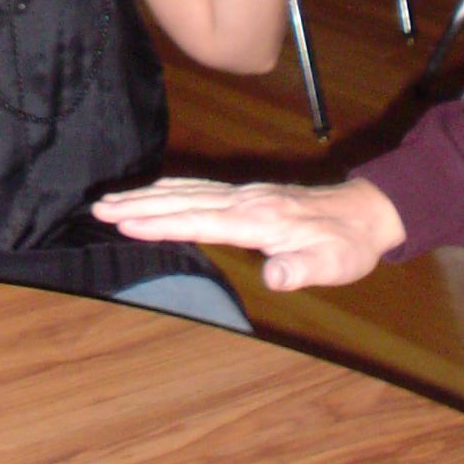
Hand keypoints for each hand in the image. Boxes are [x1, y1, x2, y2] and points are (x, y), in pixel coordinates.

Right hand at [91, 175, 404, 289]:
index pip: (201, 220)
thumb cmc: (345, 245)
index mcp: (259, 220)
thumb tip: (274, 276)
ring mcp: (243, 194)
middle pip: (183, 199)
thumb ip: (302, 269)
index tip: (126, 222)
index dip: (162, 222)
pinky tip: (152, 191)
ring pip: (187, 190)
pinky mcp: (244, 194)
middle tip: (99, 206)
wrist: (364, 212)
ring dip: (147, 194)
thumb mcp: (333, 264)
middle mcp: (245, 201)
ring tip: (110, 199)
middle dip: (139, 203)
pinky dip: (169, 188)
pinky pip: (198, 188)